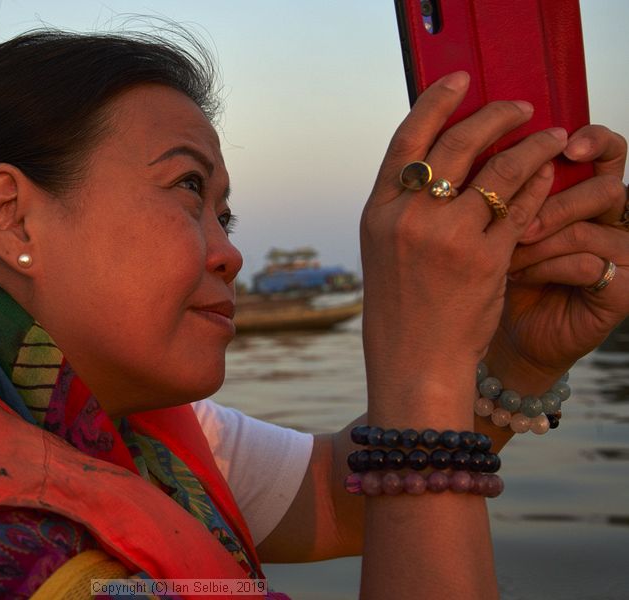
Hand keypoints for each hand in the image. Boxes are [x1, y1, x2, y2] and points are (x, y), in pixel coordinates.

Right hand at [360, 71, 568, 402]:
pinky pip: (521, 208)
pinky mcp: (486, 260)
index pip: (407, 139)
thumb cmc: (401, 306)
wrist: (414, 360)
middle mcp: (409, 219)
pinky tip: (548, 176)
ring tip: (552, 136)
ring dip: (533, 145)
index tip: (460, 80)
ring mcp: (448, 238)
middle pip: (458, 143)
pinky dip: (539, 185)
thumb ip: (407, 205)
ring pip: (500, 170)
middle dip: (496, 115)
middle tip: (521, 107)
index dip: (436, 101)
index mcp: (378, 212)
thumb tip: (443, 159)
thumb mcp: (386, 249)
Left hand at [490, 125, 627, 379]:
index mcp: (583, 190)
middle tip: (524, 221)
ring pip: (591, 227)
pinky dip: (545, 268)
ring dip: (542, 238)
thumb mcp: (491, 225)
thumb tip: (472, 143)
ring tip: (507, 252)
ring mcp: (621, 253)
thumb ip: (498, 185)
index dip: (592, 140)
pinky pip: (589, 265)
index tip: (563, 143)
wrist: (507, 336)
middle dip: (560, 199)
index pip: (602, 150)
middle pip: (606, 184)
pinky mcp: (623, 289)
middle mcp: (608, 217)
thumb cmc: (497, 275)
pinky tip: (516, 276)